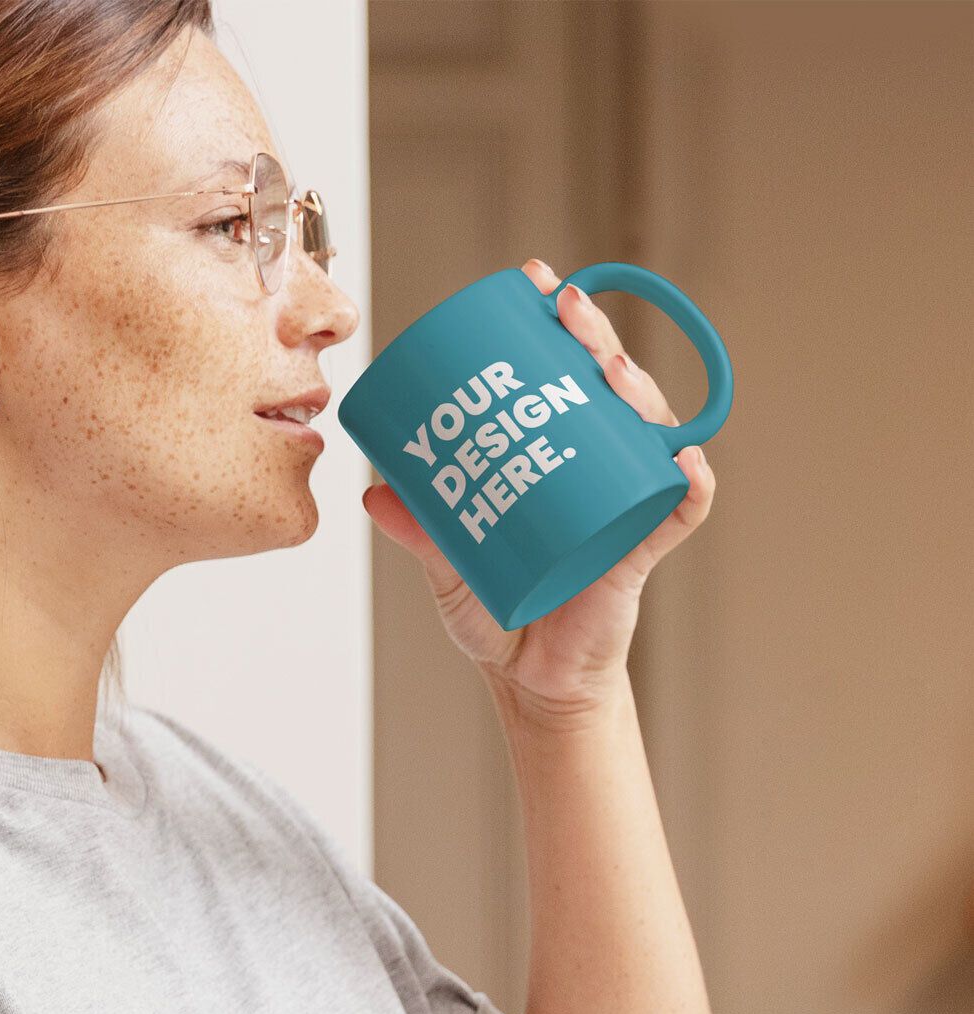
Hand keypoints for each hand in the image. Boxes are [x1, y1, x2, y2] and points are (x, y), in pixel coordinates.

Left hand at [361, 258, 717, 714]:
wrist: (529, 680)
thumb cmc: (494, 611)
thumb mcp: (446, 564)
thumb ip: (418, 529)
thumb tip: (372, 489)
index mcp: (556, 456)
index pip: (564, 376)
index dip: (556, 326)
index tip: (533, 284)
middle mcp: (597, 469)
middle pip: (610, 388)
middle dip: (594, 338)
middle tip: (565, 307)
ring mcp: (624, 505)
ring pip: (647, 433)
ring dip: (637, 393)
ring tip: (608, 369)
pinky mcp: (640, 553)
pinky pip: (678, 513)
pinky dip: (689, 486)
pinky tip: (685, 461)